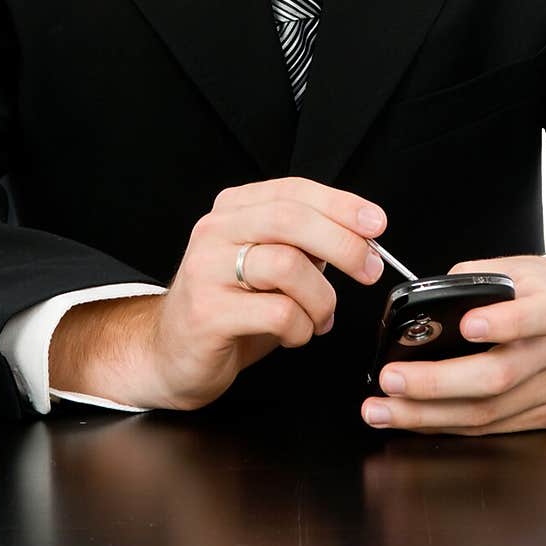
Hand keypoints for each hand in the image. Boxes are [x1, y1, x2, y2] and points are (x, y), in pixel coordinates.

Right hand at [50, 177, 386, 409]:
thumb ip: (305, 245)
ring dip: (321, 299)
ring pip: (287, 266)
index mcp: (233, 210)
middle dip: (342, 242)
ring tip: (320, 318)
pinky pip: (277, 313)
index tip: (376, 223)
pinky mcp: (207, 312)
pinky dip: (301, 328)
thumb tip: (361, 237)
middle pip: (290, 219)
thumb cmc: (229, 308)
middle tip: (369, 269)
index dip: (341, 204)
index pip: (293, 191)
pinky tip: (294, 335)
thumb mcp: (269, 267)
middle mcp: (216, 231)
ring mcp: (207, 270)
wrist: (170, 353)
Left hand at [361, 253, 545, 435]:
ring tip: (385, 409)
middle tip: (391, 379)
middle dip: (436, 383)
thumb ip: (477, 278)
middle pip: (497, 377)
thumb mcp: (522, 268)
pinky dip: (449, 425)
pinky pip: (493, 427)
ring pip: (489, 412)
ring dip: (429, 415)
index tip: (467, 324)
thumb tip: (427, 295)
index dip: (501, 323)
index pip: (531, 317)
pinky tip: (416, 419)